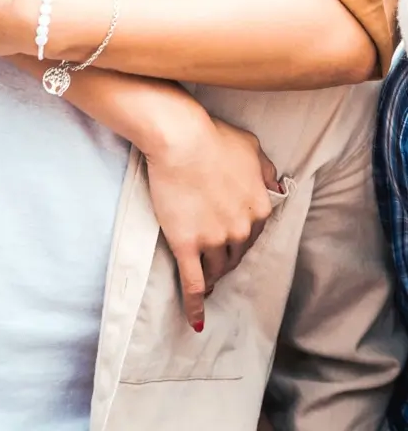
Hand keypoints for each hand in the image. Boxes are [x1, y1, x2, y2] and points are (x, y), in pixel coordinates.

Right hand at [142, 101, 279, 330]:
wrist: (180, 138)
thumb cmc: (213, 137)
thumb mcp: (252, 147)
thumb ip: (266, 169)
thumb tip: (276, 184)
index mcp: (260, 208)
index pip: (254, 234)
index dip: (241, 237)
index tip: (232, 239)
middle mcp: (241, 230)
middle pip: (235, 255)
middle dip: (227, 258)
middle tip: (215, 257)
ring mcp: (213, 240)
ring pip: (216, 268)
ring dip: (213, 276)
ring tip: (206, 282)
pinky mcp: (187, 244)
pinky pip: (193, 282)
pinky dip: (195, 304)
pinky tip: (196, 320)